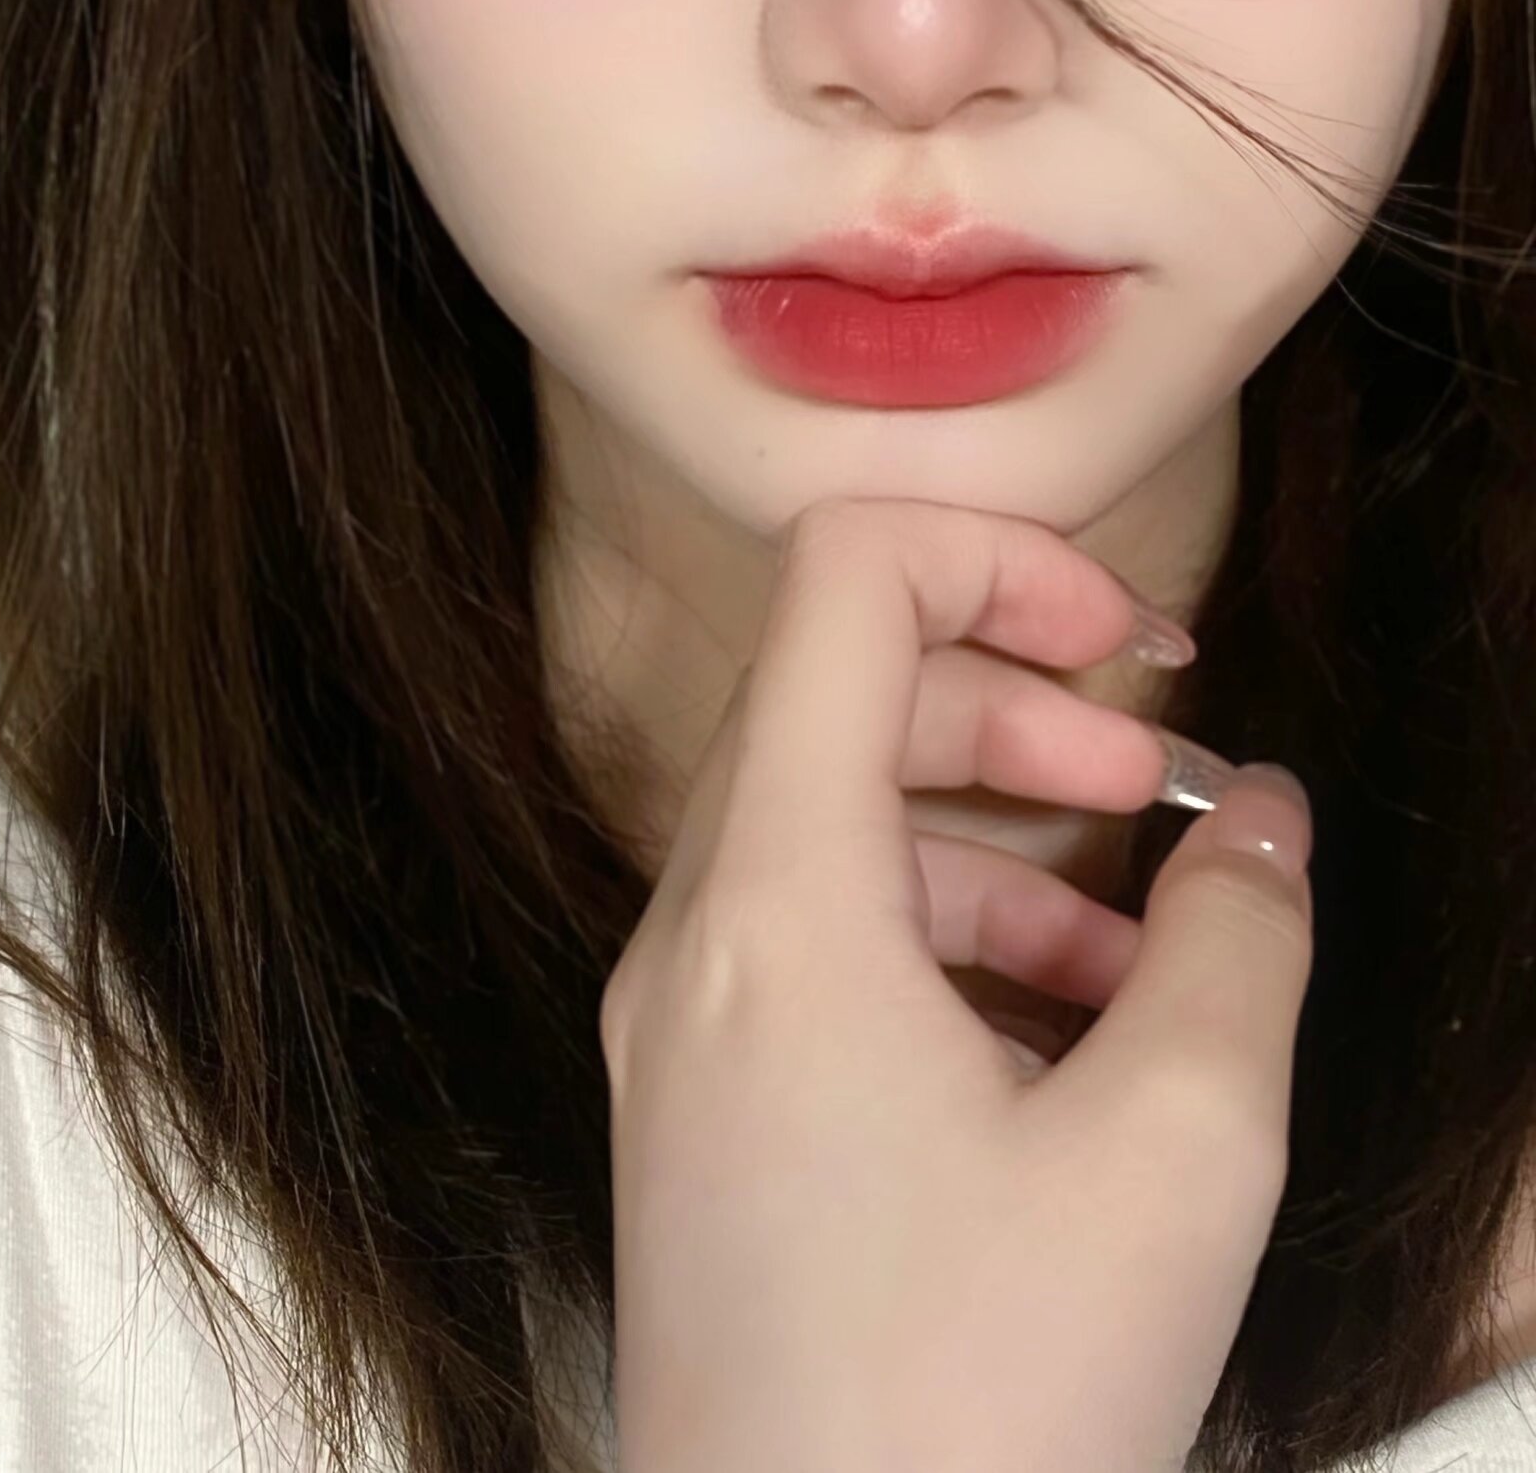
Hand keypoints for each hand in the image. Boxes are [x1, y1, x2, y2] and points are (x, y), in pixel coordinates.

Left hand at [601, 496, 1314, 1472]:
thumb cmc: (975, 1406)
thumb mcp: (1178, 1154)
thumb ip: (1242, 937)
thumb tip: (1262, 817)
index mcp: (777, 898)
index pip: (843, 581)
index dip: (1003, 557)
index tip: (1135, 647)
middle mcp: (694, 936)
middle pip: (845, 697)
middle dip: (1020, 706)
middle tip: (1159, 784)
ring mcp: (682, 1027)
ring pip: (838, 828)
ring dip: (999, 836)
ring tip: (1148, 942)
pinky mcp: (704, 1110)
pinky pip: (820, 948)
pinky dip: (947, 941)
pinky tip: (1070, 1037)